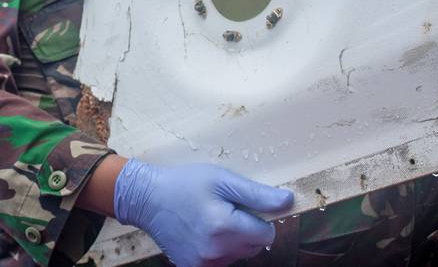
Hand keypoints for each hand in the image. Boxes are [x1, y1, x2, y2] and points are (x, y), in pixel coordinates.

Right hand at [113, 159, 293, 266]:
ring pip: (238, 256)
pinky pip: (221, 263)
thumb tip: (288, 201)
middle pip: (254, 247)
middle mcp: (216, 251)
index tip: (241, 206)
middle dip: (247, 230)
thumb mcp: (222, 179)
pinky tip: (203, 233)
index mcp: (225, 227)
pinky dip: (219, 250)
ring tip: (212, 220)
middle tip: (224, 209)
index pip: (266, 234)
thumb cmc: (186, 184)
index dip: (258, 218)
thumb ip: (257, 194)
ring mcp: (204, 264)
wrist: (148, 199)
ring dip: (233, 241)